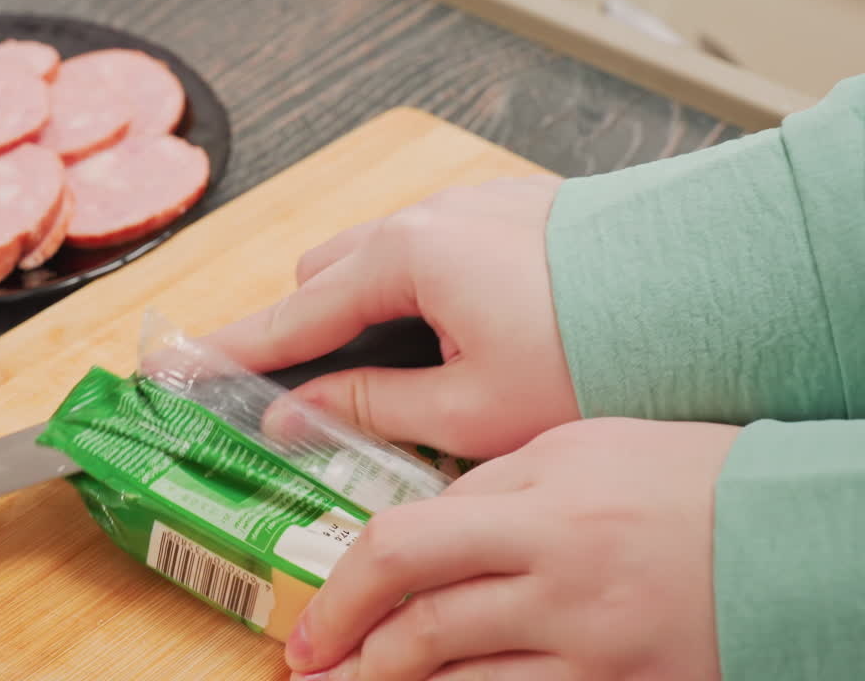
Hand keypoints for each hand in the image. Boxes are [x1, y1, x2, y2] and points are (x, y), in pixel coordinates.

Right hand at [202, 176, 578, 458]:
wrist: (707, 294)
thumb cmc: (598, 354)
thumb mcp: (470, 409)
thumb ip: (369, 408)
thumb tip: (298, 415)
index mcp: (405, 259)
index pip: (290, 316)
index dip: (228, 353)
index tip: (174, 370)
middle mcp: (425, 218)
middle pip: (324, 278)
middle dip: (303, 333)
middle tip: (297, 394)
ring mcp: (465, 207)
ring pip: (375, 261)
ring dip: (361, 314)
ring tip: (384, 378)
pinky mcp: (502, 212)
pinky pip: (425, 250)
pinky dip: (410, 294)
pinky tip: (444, 340)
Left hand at [285, 418, 738, 680]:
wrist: (795, 537)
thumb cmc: (684, 478)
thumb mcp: (578, 446)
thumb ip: (490, 484)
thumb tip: (420, 527)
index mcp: (540, 503)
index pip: (403, 547)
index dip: (340, 592)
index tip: (311, 622)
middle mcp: (559, 579)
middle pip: (421, 628)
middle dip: (350, 654)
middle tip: (309, 670)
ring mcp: (592, 643)